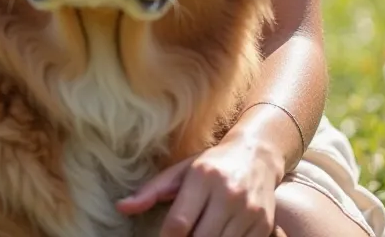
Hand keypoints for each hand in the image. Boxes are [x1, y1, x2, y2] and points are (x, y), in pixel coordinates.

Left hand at [116, 133, 284, 236]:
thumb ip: (152, 190)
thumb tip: (120, 207)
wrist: (256, 155)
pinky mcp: (263, 225)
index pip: (179, 223)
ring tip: (197, 235)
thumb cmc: (211, 164)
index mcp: (203, 176)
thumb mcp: (181, 170)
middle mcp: (228, 193)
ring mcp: (249, 211)